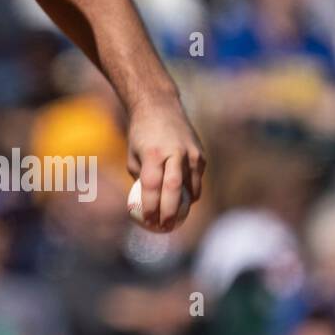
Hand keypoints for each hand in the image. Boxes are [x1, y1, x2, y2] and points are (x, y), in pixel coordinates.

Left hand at [125, 95, 204, 231]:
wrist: (160, 107)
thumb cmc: (141, 135)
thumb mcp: (133, 155)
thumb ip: (141, 178)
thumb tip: (145, 203)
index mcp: (153, 153)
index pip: (152, 186)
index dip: (150, 206)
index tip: (147, 221)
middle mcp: (174, 153)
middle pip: (173, 189)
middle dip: (169, 212)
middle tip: (164, 226)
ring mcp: (191, 154)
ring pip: (190, 187)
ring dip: (184, 206)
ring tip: (175, 219)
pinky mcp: (201, 155)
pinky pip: (196, 180)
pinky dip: (191, 193)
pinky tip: (185, 203)